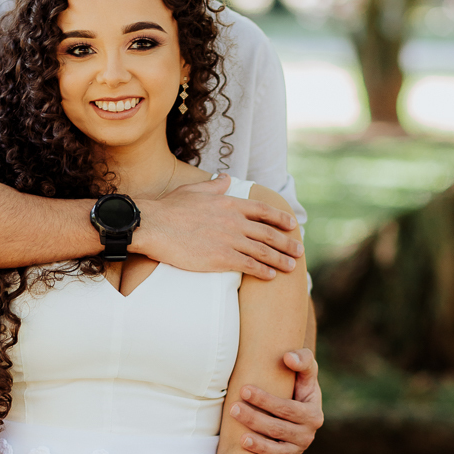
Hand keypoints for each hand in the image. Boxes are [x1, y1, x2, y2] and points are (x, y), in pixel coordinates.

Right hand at [134, 175, 302, 280]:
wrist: (154, 225)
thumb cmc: (170, 208)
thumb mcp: (194, 190)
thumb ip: (214, 186)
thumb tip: (225, 178)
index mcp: (229, 203)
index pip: (263, 211)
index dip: (280, 218)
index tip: (292, 225)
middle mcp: (234, 221)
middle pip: (268, 233)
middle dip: (287, 243)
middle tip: (299, 251)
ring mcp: (229, 240)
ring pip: (263, 251)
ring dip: (280, 259)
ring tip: (291, 267)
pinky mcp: (220, 258)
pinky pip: (248, 265)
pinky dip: (262, 270)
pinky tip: (271, 275)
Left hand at [229, 348, 323, 453]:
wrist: (299, 403)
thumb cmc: (299, 383)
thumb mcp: (306, 370)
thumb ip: (302, 360)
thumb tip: (288, 357)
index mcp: (313, 413)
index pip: (287, 408)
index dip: (265, 400)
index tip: (244, 389)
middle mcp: (308, 434)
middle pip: (279, 429)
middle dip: (255, 420)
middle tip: (233, 408)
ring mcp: (299, 449)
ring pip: (279, 451)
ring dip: (260, 446)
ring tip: (240, 438)